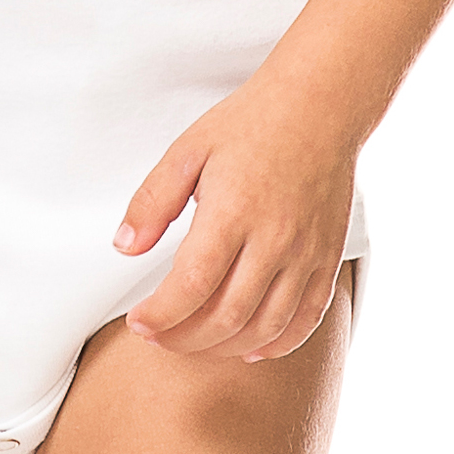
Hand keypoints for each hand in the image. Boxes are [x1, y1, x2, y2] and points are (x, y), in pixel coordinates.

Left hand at [113, 72, 355, 360]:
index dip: (160, 316)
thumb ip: (153, 200)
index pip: (191, 285)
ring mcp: (306, 253)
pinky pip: (307, 319)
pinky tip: (249, 347)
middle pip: (226, 317)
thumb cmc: (251, 123)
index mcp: (232, 211)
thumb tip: (126, 247)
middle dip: (184, 339)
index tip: (138, 322)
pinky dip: (277, 344)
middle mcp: (273, 239)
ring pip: (265, 327)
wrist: (319, 105)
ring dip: (225, 348)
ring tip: (194, 342)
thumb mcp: (189, 149)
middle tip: (158, 337)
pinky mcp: (328, 257)